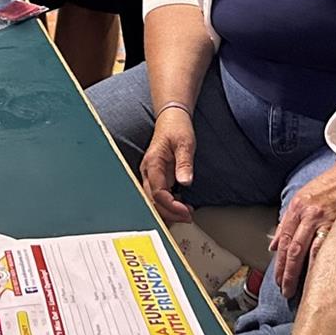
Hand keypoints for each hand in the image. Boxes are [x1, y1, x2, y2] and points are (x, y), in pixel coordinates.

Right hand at [139, 107, 196, 223]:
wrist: (172, 118)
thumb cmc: (177, 127)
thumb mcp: (185, 142)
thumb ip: (184, 162)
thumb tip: (185, 181)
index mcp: (153, 163)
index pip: (157, 192)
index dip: (171, 205)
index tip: (186, 211)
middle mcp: (148, 171)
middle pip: (152, 200)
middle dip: (169, 213)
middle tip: (187, 217)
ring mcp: (151, 175)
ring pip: (154, 200)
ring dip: (168, 210)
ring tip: (186, 213)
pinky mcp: (157, 176)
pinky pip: (159, 195)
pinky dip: (169, 204)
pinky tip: (181, 205)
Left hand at [271, 165, 335, 297]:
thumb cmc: (327, 187)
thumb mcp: (300, 199)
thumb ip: (286, 222)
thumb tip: (273, 245)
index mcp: (296, 209)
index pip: (285, 241)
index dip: (280, 263)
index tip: (278, 279)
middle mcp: (308, 215)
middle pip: (293, 249)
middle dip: (287, 272)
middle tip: (285, 289)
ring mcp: (324, 220)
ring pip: (309, 251)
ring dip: (302, 272)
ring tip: (300, 289)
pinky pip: (329, 247)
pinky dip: (322, 263)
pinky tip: (320, 276)